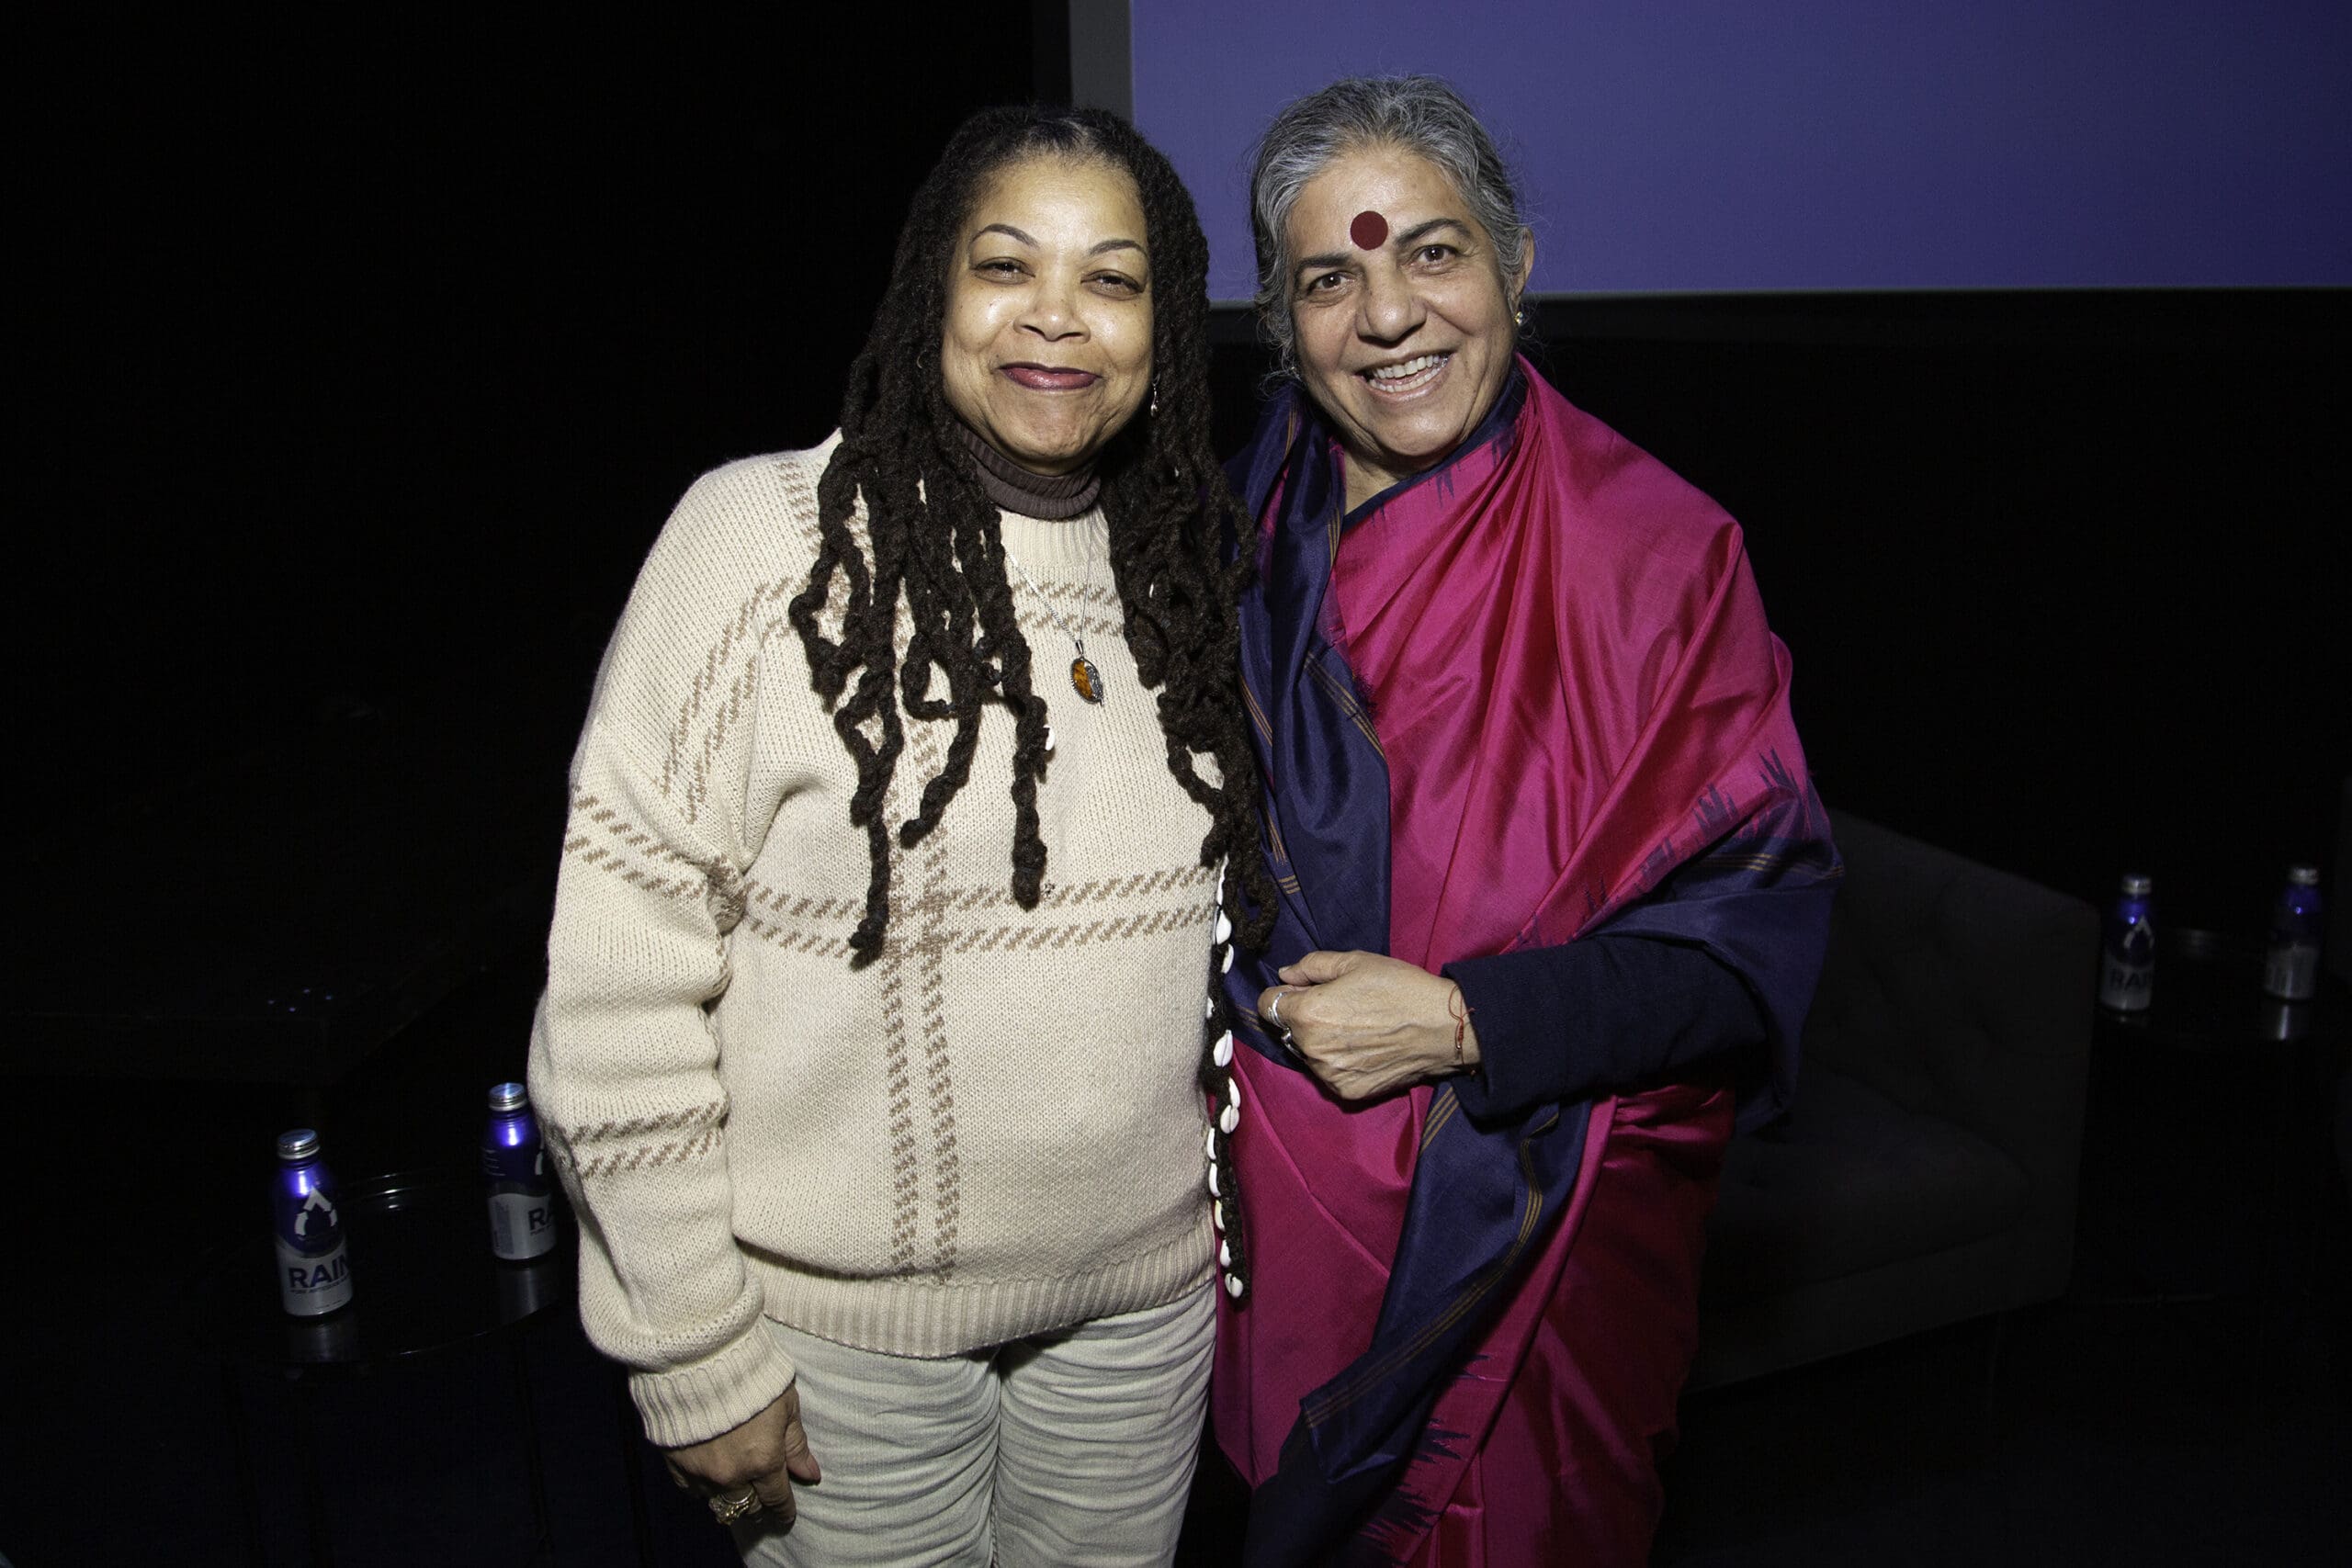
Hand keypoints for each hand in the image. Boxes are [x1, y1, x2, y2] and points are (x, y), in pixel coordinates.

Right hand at [664, 1383, 820, 1525]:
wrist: (699, 1357)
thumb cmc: (750, 1374)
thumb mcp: (785, 1404)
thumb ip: (795, 1444)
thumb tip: (810, 1474)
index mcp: (763, 1460)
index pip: (776, 1499)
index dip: (784, 1510)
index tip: (787, 1515)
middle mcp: (731, 1474)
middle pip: (747, 1507)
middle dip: (759, 1504)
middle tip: (763, 1498)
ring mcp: (700, 1471)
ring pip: (719, 1502)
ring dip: (731, 1497)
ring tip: (737, 1487)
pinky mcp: (675, 1463)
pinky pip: (691, 1490)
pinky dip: (703, 1488)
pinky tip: (710, 1476)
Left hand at [1261, 950, 1479, 1102]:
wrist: (1441, 1028)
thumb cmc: (1399, 988)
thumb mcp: (1354, 962)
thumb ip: (1311, 967)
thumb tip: (1285, 976)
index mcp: (1306, 1014)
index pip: (1267, 1005)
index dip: (1284, 994)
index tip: (1304, 991)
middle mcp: (1310, 1049)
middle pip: (1287, 1030)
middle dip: (1304, 1017)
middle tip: (1340, 1007)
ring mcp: (1327, 1074)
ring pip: (1307, 1053)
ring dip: (1320, 1041)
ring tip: (1356, 1028)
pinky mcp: (1346, 1091)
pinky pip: (1328, 1073)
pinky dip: (1339, 1062)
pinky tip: (1364, 1048)